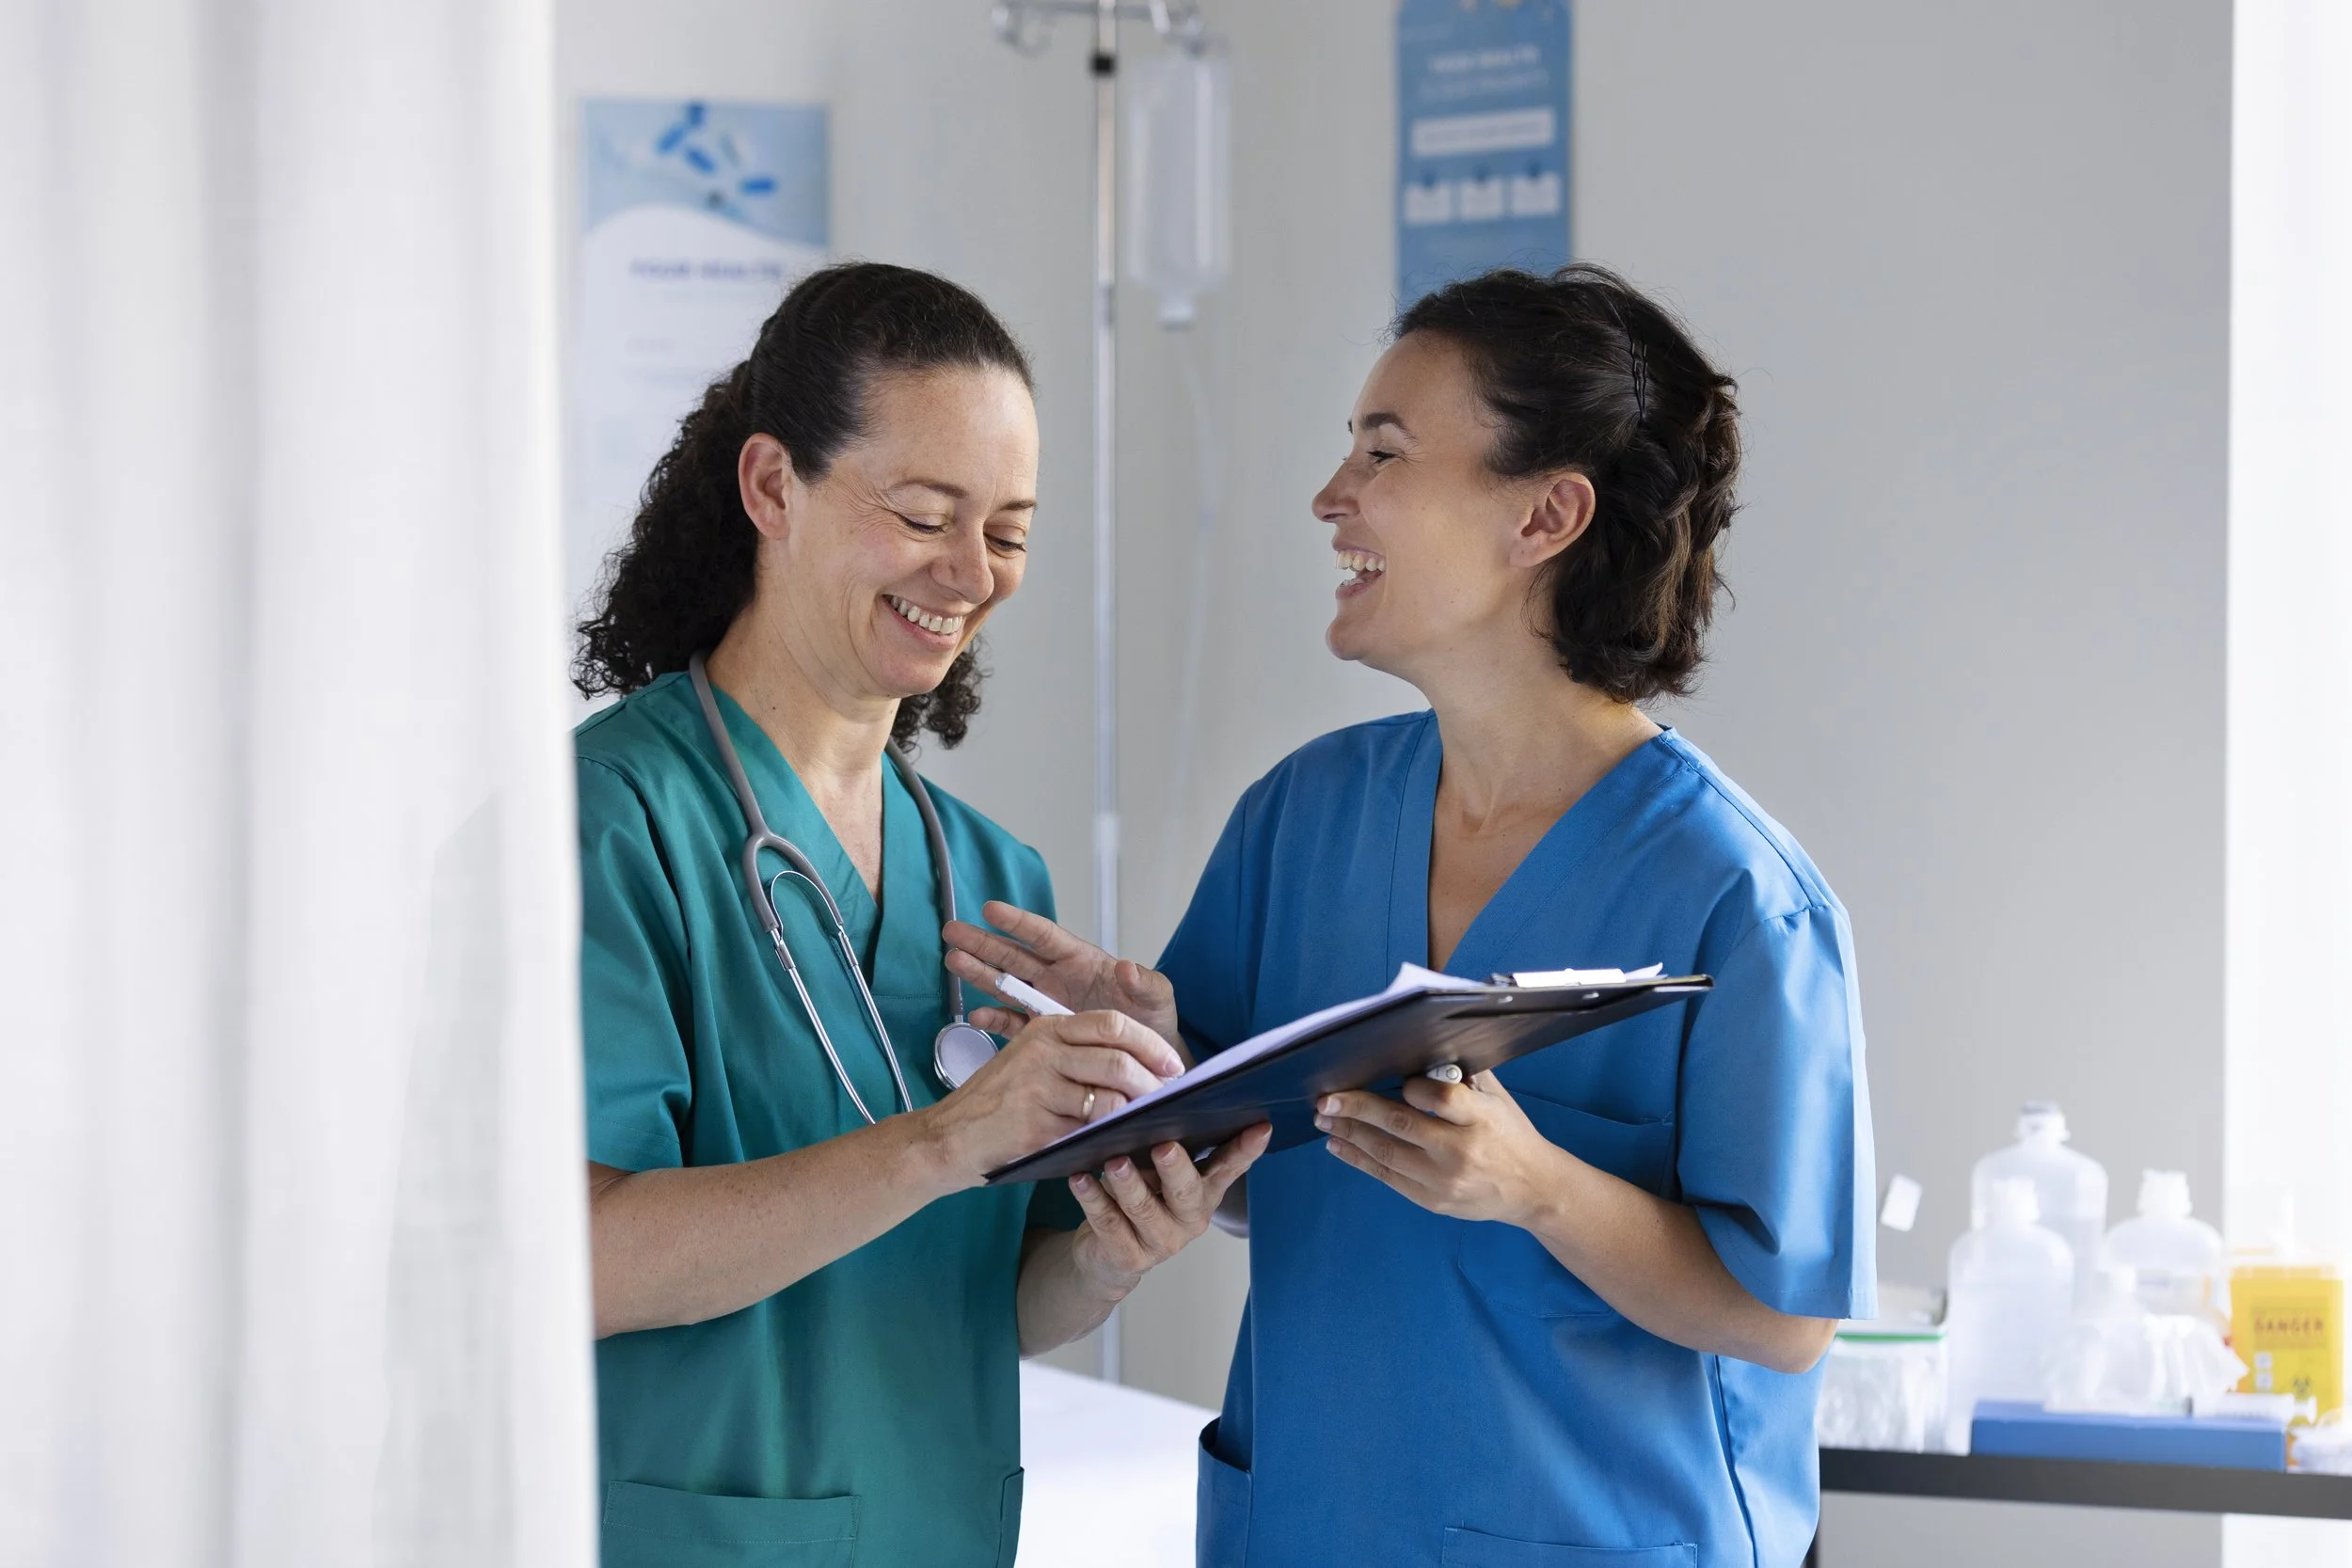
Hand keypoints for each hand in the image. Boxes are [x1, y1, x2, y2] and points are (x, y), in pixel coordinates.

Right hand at [919, 1009, 1184, 1186]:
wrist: (949, 1137)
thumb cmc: (998, 1102)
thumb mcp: (1032, 1062)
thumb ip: (1078, 1056)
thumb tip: (1140, 1068)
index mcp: (1046, 1028)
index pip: (1111, 1024)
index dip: (1150, 1043)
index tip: (1172, 1065)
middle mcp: (1042, 1051)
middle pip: (1117, 1059)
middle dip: (1151, 1082)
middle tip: (1167, 1100)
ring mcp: (1036, 1088)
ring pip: (1108, 1098)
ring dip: (1135, 1115)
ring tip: (1146, 1124)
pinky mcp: (1034, 1125)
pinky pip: (1088, 1132)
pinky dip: (1109, 1139)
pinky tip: (1117, 1144)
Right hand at [943, 899, 1180, 1050]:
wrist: (1148, 1063)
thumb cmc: (1153, 1022)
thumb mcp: (1157, 999)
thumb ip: (1144, 982)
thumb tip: (1127, 967)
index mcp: (1081, 961)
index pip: (1045, 936)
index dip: (1018, 923)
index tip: (991, 909)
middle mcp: (1058, 979)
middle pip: (1015, 956)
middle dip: (984, 943)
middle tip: (953, 931)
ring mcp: (1047, 1005)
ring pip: (1007, 984)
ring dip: (980, 973)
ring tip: (953, 961)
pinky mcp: (1043, 1032)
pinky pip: (1013, 1022)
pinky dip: (995, 1019)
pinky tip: (978, 1015)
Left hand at [1066, 1125, 1272, 1293]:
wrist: (1106, 1253)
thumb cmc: (1139, 1195)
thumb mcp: (1157, 1171)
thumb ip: (1168, 1145)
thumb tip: (1159, 1102)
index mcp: (1204, 1191)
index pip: (1229, 1167)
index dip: (1246, 1149)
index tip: (1260, 1126)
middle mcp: (1190, 1218)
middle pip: (1187, 1192)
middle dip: (1176, 1168)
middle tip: (1164, 1146)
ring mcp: (1161, 1241)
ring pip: (1144, 1209)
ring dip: (1128, 1183)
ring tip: (1114, 1161)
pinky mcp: (1130, 1256)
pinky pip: (1109, 1225)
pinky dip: (1093, 1200)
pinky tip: (1079, 1179)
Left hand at [1316, 1072, 1561, 1224]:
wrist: (1533, 1190)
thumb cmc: (1510, 1135)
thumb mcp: (1497, 1099)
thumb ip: (1464, 1075)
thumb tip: (1422, 1048)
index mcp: (1482, 1120)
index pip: (1441, 1098)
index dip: (1412, 1087)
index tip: (1393, 1079)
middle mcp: (1460, 1152)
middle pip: (1401, 1125)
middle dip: (1358, 1108)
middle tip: (1327, 1097)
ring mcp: (1443, 1181)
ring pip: (1386, 1153)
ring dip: (1349, 1133)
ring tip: (1324, 1118)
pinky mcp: (1431, 1200)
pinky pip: (1386, 1177)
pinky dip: (1358, 1159)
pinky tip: (1338, 1143)